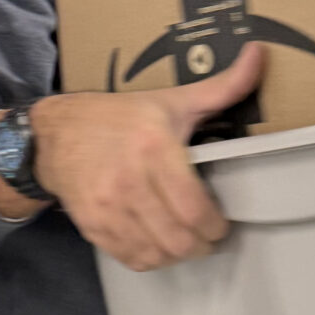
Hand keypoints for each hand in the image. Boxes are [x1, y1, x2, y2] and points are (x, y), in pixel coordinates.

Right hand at [31, 41, 264, 271]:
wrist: (54, 134)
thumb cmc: (117, 117)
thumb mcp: (170, 100)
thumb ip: (221, 87)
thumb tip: (259, 56)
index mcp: (153, 148)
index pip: (194, 209)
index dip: (215, 226)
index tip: (220, 224)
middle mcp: (129, 181)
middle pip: (179, 239)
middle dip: (201, 244)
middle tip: (207, 236)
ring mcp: (107, 207)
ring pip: (157, 254)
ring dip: (178, 254)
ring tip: (185, 240)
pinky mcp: (93, 226)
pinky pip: (132, 258)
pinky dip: (152, 258)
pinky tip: (158, 243)